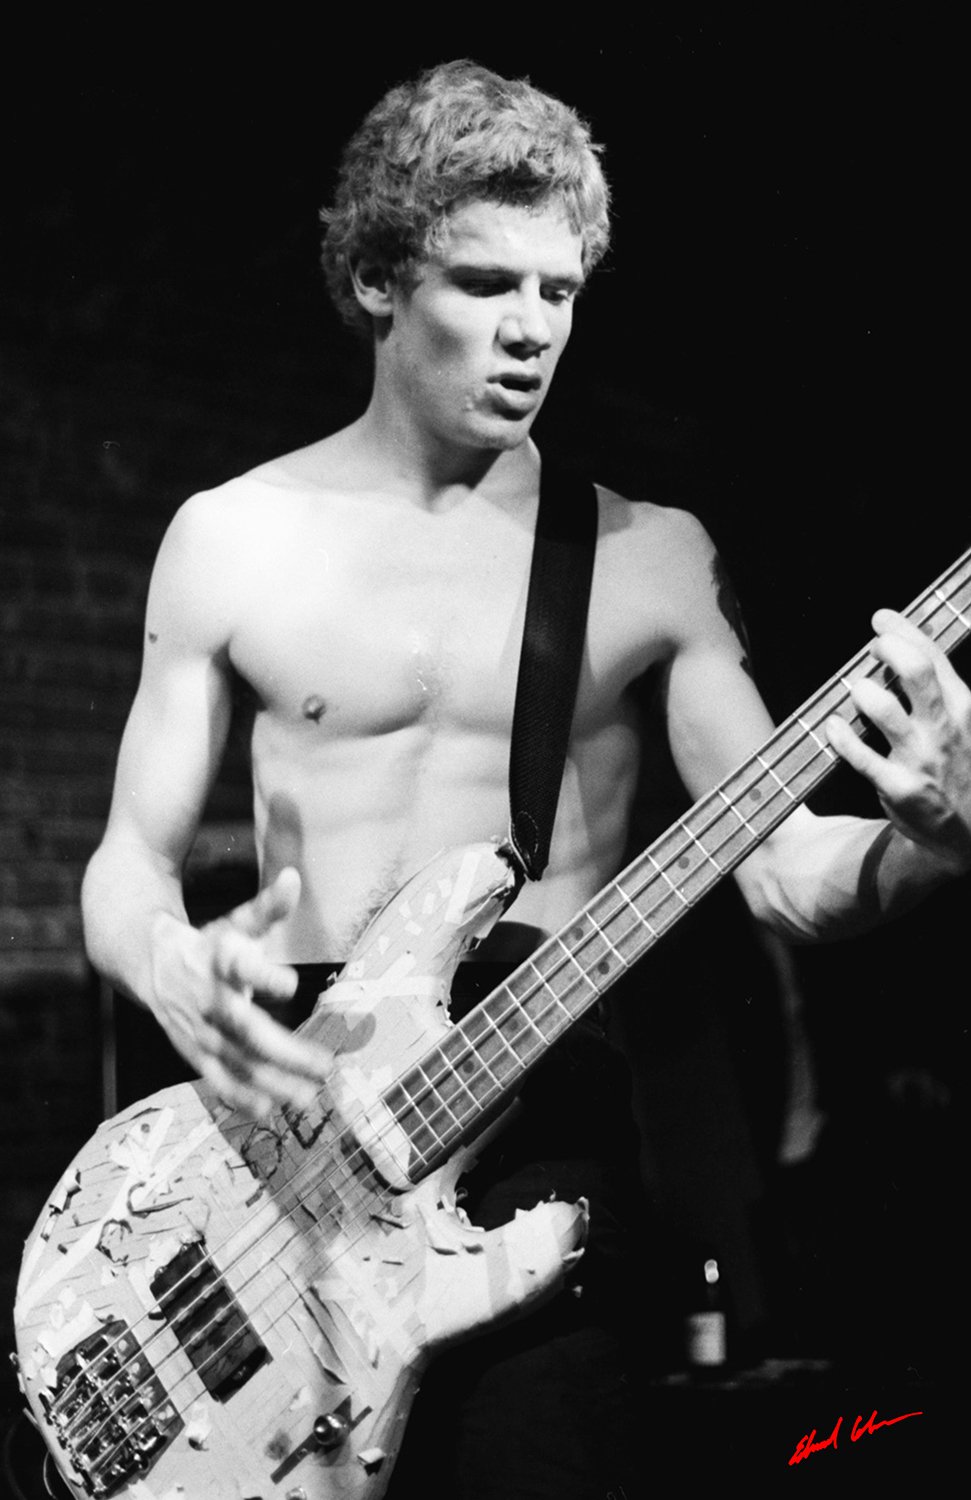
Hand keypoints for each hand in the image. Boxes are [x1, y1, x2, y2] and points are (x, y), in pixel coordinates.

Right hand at [149, 868, 331, 1116]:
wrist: (148, 963)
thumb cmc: (207, 943)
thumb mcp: (236, 921)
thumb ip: (269, 906)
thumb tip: (295, 877)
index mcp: (217, 961)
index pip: (237, 967)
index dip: (261, 974)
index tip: (289, 982)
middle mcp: (208, 999)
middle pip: (245, 1029)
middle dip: (285, 1051)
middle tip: (324, 1065)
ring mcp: (199, 1030)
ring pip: (235, 1061)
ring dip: (271, 1082)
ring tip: (307, 1097)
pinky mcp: (193, 1051)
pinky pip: (216, 1078)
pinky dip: (240, 1096)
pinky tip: (271, 1110)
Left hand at [826, 608, 970, 869]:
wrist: (968, 835)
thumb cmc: (959, 768)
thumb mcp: (964, 725)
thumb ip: (939, 690)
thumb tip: (903, 646)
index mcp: (963, 708)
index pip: (933, 656)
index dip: (904, 630)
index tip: (881, 618)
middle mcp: (945, 728)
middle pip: (914, 671)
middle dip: (887, 648)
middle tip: (872, 646)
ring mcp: (922, 758)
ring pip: (884, 709)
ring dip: (863, 691)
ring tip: (857, 688)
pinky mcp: (899, 787)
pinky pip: (860, 756)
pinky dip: (841, 736)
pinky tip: (832, 726)